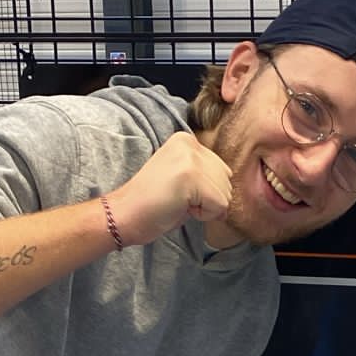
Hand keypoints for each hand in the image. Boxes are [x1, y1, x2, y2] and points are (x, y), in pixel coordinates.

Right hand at [108, 131, 232, 245]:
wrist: (125, 214)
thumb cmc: (154, 203)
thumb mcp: (183, 178)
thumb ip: (206, 174)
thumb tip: (231, 190)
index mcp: (187, 139)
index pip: (222, 170)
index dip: (206, 191)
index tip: (179, 192)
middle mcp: (190, 143)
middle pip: (227, 181)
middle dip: (208, 199)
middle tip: (178, 199)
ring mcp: (191, 158)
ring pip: (225, 195)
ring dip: (206, 208)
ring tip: (178, 202)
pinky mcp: (191, 176)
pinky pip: (219, 206)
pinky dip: (204, 215)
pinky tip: (180, 208)